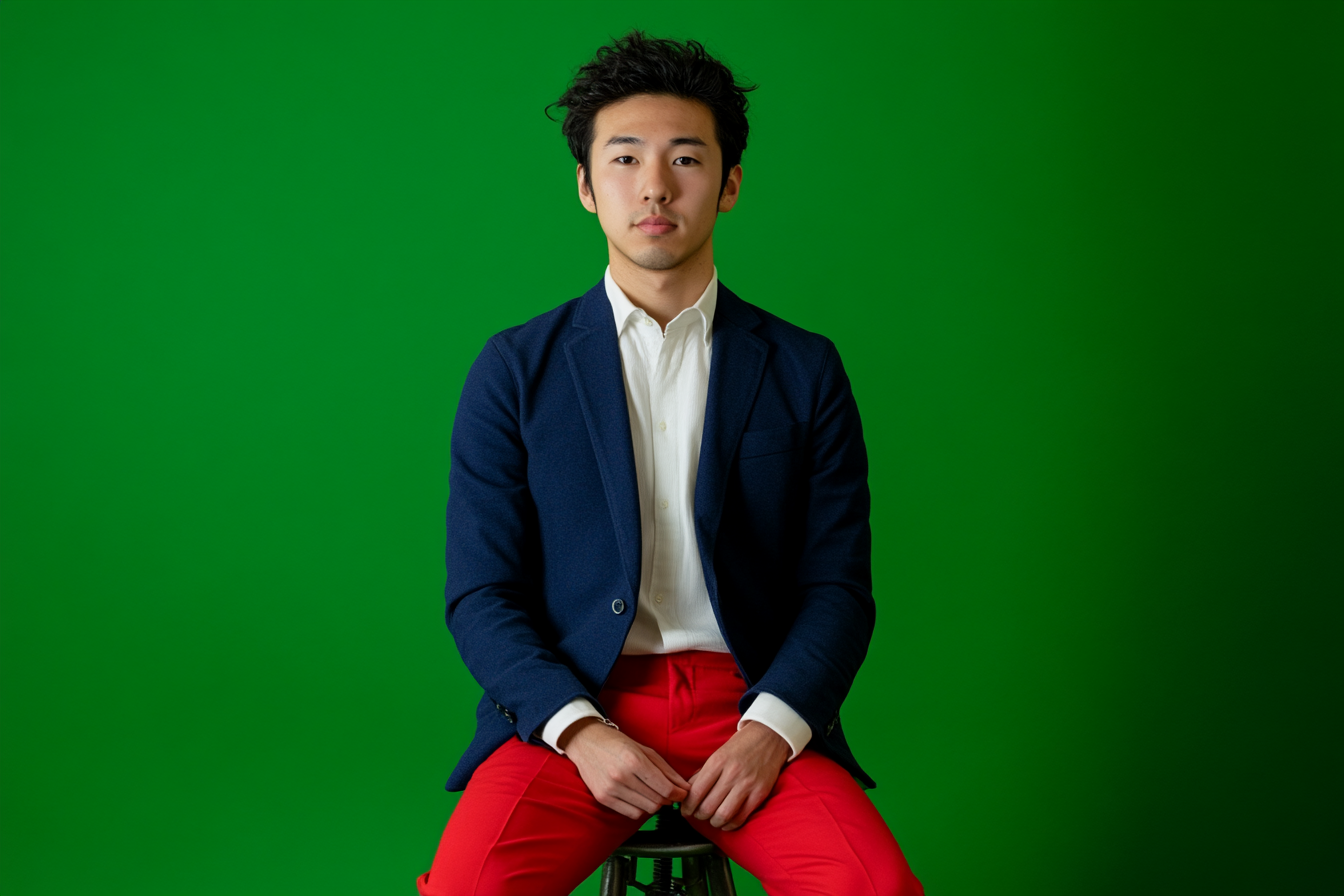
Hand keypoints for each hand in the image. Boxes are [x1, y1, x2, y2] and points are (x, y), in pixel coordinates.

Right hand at [558, 717, 690, 819]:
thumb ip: (666, 770)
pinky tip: (639, 798)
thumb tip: (684, 787)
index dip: (678, 794)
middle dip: (668, 799)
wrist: (586, 742)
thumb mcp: (645, 750)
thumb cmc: (618, 743)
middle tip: (669, 793)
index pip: (664, 788)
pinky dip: (640, 809)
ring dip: (654, 804)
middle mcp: (622, 776)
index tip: (682, 793)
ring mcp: (610, 789)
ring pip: (645, 810)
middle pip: (657, 801)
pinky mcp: (603, 798)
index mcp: (634, 761)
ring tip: (653, 793)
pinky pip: (631, 813)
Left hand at [681, 720, 789, 831]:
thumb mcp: (718, 754)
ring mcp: (747, 784)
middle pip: (708, 807)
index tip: (685, 811)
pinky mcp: (760, 793)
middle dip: (699, 815)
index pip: (696, 792)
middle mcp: (732, 773)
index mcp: (717, 761)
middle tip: (698, 815)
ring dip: (714, 822)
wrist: (769, 737)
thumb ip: (703, 773)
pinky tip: (726, 822)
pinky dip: (730, 824)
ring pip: (723, 815)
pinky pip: (741, 817)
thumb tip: (688, 793)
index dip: (688, 806)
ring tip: (712, 819)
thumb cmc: (741, 745)